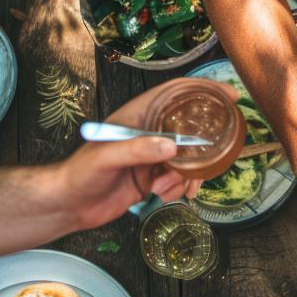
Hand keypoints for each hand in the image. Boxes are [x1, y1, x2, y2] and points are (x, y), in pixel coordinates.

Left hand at [53, 78, 216, 229]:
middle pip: (189, 128)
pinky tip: (165, 195)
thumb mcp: (106, 157)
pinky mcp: (155, 178)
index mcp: (138, 118)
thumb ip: (138, 149)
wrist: (69, 206)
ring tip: (165, 185)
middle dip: (203, 143)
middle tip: (218, 152)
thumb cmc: (79, 174)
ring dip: (185, 175)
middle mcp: (149, 134)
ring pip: (188, 159)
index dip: (202, 90)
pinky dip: (180, 189)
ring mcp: (153, 157)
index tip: (227, 95)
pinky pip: (181, 180)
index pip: (174, 94)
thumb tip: (173, 146)